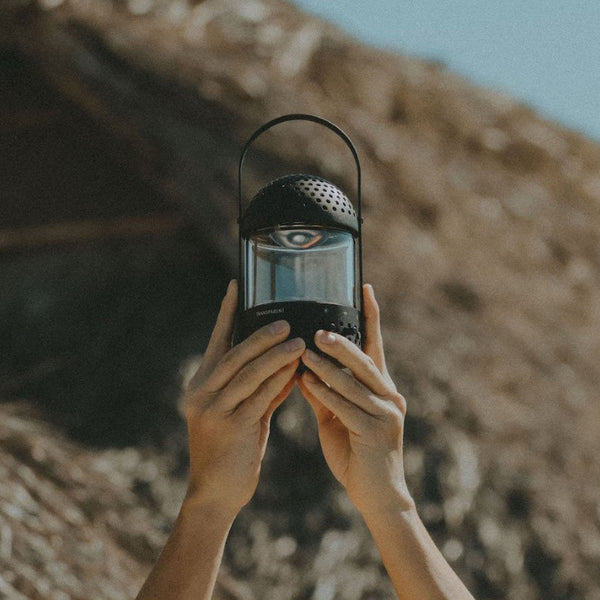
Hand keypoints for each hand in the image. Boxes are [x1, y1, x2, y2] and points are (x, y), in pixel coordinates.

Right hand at [183, 280, 304, 516]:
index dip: (227, 312)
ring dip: (275, 356)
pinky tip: (295, 372)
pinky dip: (278, 383)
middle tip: (286, 320)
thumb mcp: (241, 412)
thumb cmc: (231, 448)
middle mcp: (202, 392)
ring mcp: (213, 410)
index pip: (217, 340)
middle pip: (235, 354)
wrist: (215, 492)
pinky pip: (259, 398)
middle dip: (261, 335)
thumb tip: (286, 364)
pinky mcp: (230, 427)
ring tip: (298, 342)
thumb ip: (259, 388)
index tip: (237, 286)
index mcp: (201, 383)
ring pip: (248, 374)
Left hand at [298, 284, 413, 516]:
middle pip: (364, 359)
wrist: (376, 496)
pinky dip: (326, 392)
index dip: (371, 316)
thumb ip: (324, 393)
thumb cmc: (355, 453)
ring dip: (327, 365)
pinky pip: (346, 406)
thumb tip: (302, 368)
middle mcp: (389, 396)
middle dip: (340, 342)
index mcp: (381, 388)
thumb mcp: (337, 418)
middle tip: (316, 330)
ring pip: (353, 381)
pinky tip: (308, 382)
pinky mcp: (376, 432)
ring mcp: (386, 413)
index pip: (375, 345)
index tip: (365, 288)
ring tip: (305, 350)